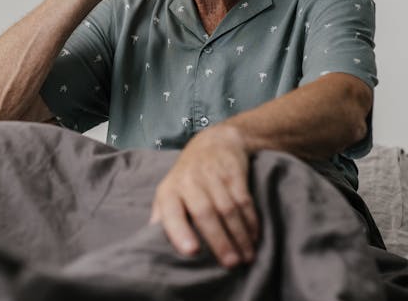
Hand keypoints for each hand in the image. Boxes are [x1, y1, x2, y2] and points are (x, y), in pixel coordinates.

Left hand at [150, 124, 258, 267]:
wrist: (215, 141)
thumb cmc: (188, 176)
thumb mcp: (169, 190)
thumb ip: (163, 216)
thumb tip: (153, 247)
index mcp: (170, 190)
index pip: (172, 212)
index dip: (180, 231)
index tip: (192, 251)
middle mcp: (190, 181)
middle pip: (205, 213)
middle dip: (220, 240)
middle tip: (231, 264)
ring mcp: (213, 174)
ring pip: (228, 209)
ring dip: (240, 235)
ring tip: (247, 257)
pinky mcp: (234, 172)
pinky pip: (244, 200)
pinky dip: (251, 221)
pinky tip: (254, 237)